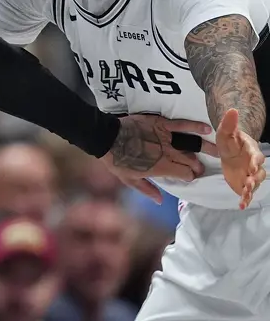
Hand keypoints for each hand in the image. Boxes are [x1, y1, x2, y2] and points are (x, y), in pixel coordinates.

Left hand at [100, 114, 216, 204]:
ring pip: (191, 145)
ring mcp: (165, 138)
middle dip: (197, 166)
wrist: (106, 138)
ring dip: (206, 149)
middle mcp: (167, 153)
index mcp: (161, 168)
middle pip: (190, 161)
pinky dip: (195, 126)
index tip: (190, 177)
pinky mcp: (161, 124)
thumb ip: (147, 189)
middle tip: (200, 168)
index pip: (185, 174)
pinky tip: (207, 129)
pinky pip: (181, 125)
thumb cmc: (116, 161)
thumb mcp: (129, 180)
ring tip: (218, 152)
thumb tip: (160, 201)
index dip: (189, 176)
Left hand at [216, 108, 266, 209]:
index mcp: (251, 152)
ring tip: (245, 193)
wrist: (231, 152)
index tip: (254, 164)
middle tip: (249, 182)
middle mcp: (254, 165)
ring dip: (251, 189)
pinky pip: (247, 193)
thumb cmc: (230, 142)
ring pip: (254, 183)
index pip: (257, 156)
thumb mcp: (225, 133)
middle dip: (255, 178)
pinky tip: (241, 205)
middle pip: (259, 173)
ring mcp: (250, 176)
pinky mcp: (244, 184)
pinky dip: (245, 199)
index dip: (256, 160)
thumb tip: (231, 109)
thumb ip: (229, 123)